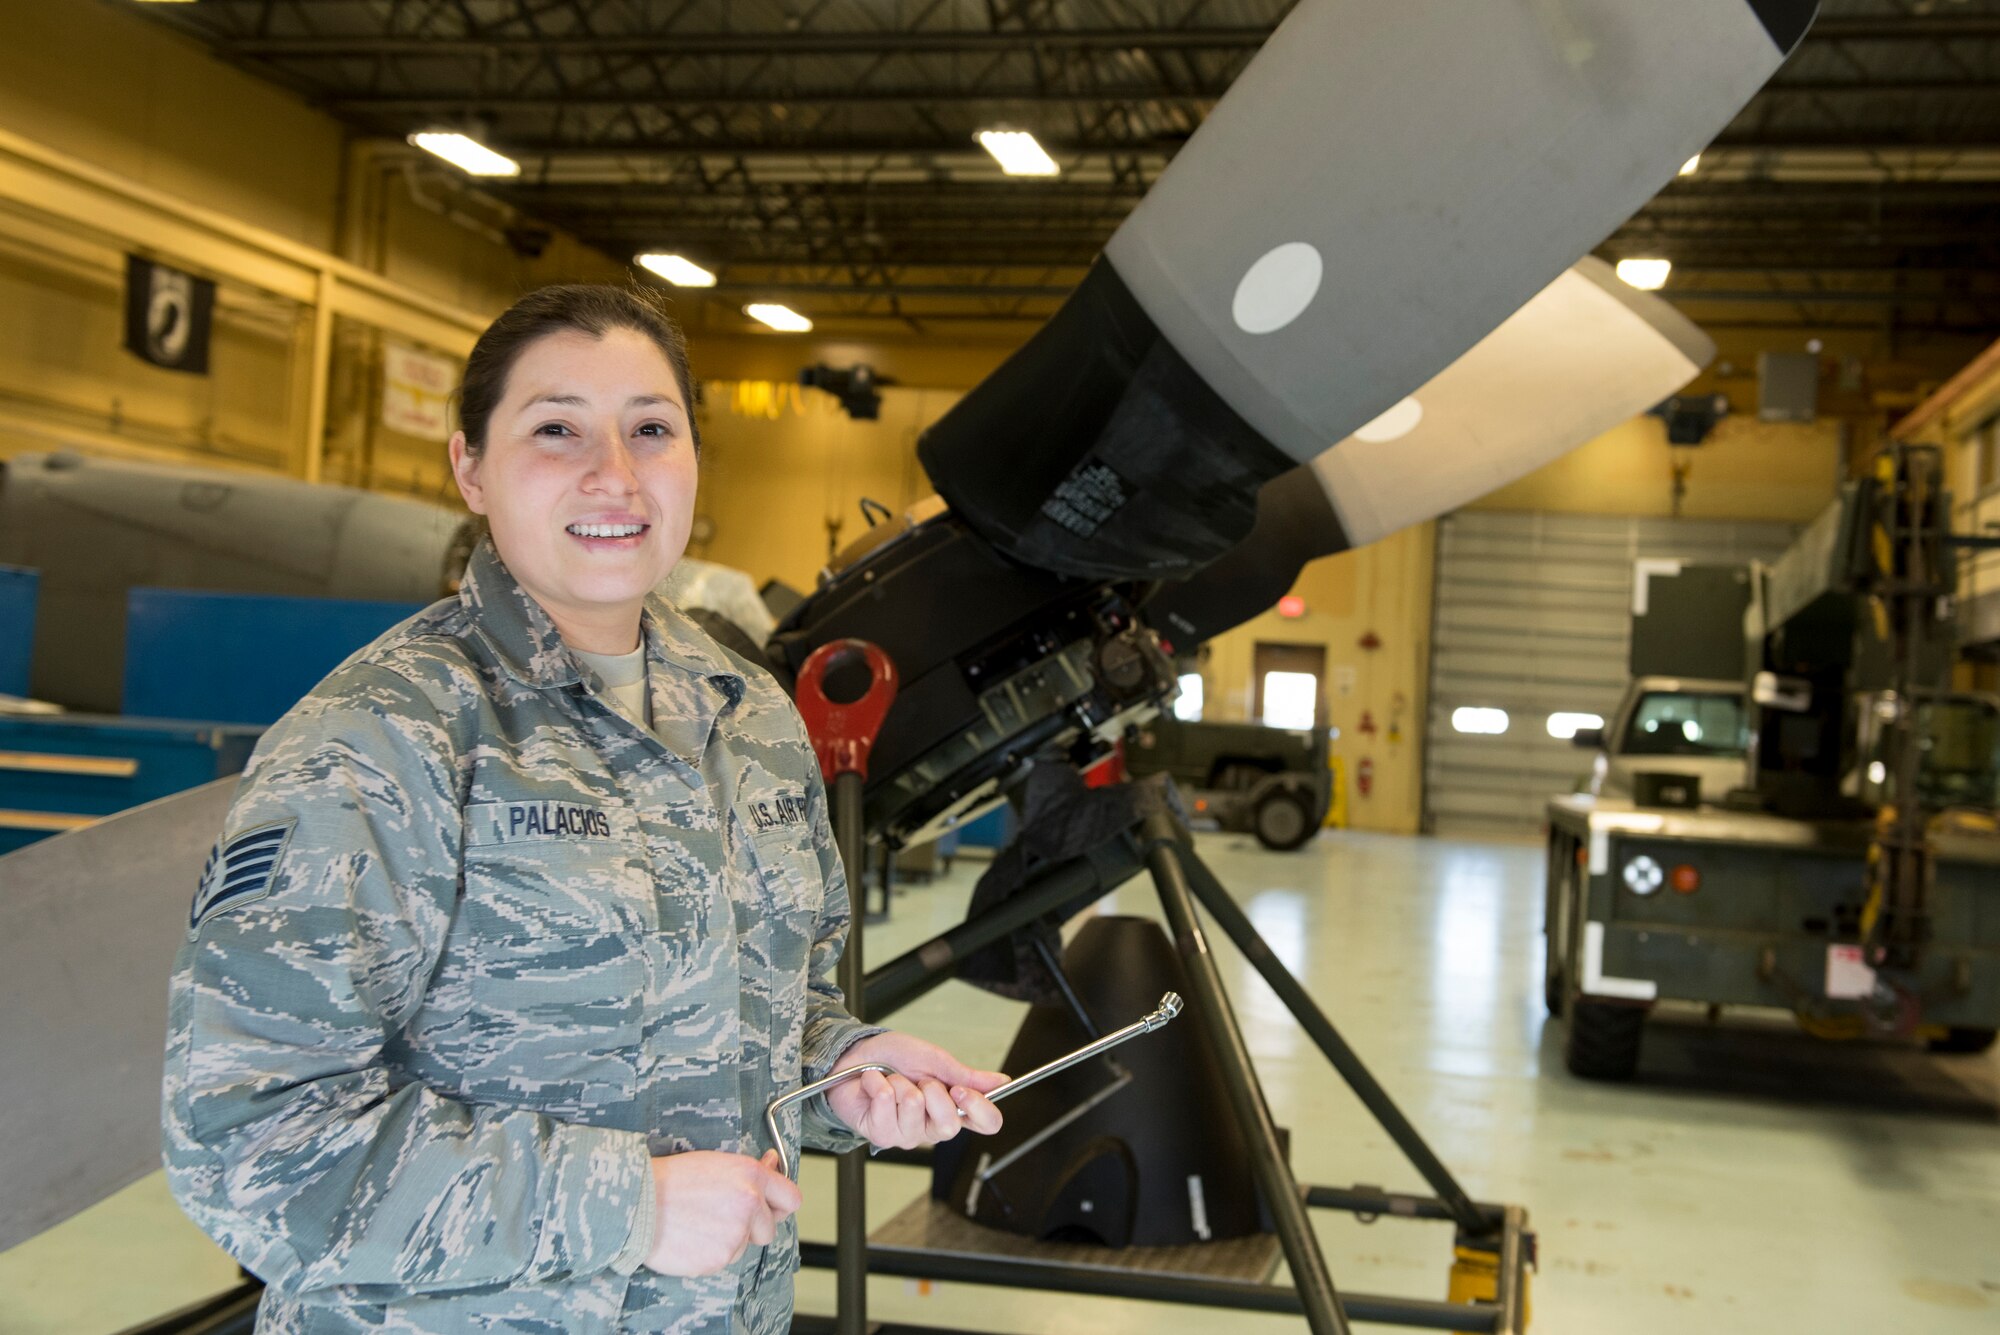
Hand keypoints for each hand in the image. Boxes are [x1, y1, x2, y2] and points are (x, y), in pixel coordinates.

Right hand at [644, 1149, 801, 1276]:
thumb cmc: (672, 1179)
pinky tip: (690, 1237)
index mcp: (751, 1176)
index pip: (791, 1199)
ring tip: (698, 1222)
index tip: (770, 1207)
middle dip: (751, 1227)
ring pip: (743, 1246)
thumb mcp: (716, 1162)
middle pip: (769, 1230)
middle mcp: (750, 1204)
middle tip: (721, 1216)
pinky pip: (722, 1260)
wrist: (638, 1203)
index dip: (779, 1205)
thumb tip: (773, 1164)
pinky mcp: (718, 1258)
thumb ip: (750, 1171)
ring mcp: (735, 1234)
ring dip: (727, 1240)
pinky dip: (709, 1253)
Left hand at [824, 1031, 1006, 1150]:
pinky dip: (878, 1084)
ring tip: (892, 1080)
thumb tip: (1003, 1082)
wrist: (856, 1054)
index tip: (962, 1090)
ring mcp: (906, 1134)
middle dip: (932, 1092)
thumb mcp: (936, 1060)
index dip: (979, 1108)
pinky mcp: (880, 1134)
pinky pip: (885, 1107)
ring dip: (900, 1084)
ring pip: (914, 1110)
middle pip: (950, 1126)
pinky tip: (874, 1084)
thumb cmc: (895, 1057)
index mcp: (953, 1108)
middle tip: (919, 1079)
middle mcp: (932, 1127)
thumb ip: (968, 1076)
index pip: (987, 1123)